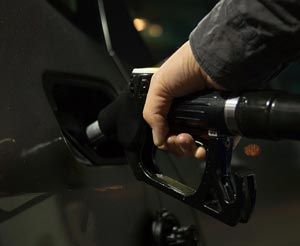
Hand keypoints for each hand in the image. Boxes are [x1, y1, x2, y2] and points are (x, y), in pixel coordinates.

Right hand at [143, 41, 223, 158]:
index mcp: (172, 107)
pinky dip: (208, 151)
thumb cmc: (186, 67)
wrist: (216, 60)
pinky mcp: (222, 124)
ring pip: (196, 146)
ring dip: (190, 150)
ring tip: (190, 140)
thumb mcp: (159, 86)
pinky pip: (215, 145)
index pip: (166, 131)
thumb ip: (152, 113)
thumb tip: (159, 140)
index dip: (165, 139)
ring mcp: (206, 120)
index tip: (167, 139)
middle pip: (180, 142)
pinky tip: (203, 149)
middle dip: (177, 145)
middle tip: (180, 138)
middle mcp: (188, 115)